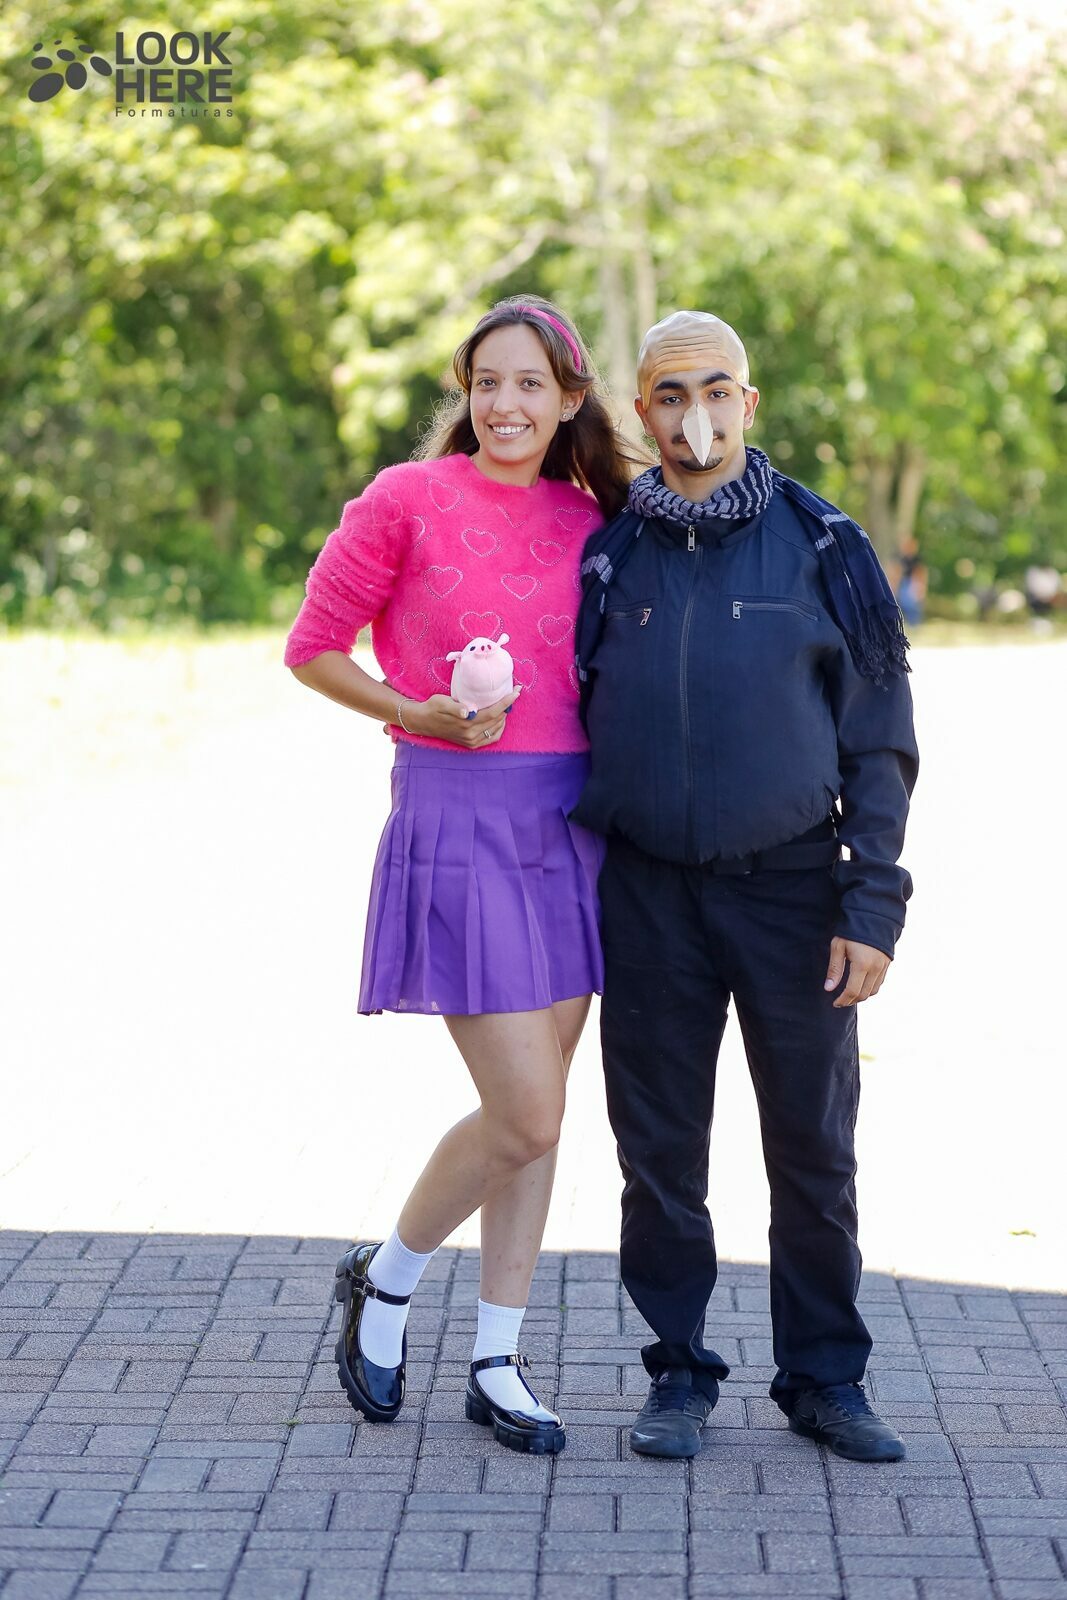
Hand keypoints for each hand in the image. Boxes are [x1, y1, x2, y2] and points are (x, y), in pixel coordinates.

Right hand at [398, 688, 521, 747]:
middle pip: (498, 720)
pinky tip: (498, 719)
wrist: (423, 722)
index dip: (507, 701)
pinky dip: (498, 728)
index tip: (517, 691)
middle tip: (513, 693)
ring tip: (506, 704)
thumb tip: (466, 712)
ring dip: (503, 716)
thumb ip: (456, 707)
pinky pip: (492, 738)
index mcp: (467, 723)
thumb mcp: (442, 702)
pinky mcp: (471, 745)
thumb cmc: (433, 708)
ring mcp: (472, 741)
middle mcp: (471, 735)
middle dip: (508, 706)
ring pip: (497, 729)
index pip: (494, 712)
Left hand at [824, 937, 889, 1006]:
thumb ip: (834, 969)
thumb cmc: (851, 931)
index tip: (834, 1003)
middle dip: (851, 1001)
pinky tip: (860, 986)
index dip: (843, 1000)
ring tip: (848, 995)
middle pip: (863, 994)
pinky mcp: (887, 965)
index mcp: (862, 964)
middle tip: (840, 1001)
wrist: (873, 917)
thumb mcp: (838, 947)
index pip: (852, 991)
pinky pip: (879, 983)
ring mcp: (883, 967)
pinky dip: (869, 989)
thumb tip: (828, 988)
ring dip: (860, 996)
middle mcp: (876, 968)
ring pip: (873, 991)